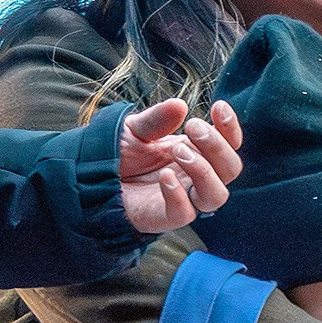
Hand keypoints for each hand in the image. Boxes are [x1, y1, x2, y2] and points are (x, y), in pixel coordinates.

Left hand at [118, 99, 241, 231]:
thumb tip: (179, 105)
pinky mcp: (166, 217)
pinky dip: (177, 194)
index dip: (231, 128)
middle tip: (192, 127)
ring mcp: (185, 198)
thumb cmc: (119, 155)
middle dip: (217, 146)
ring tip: (178, 151)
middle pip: (231, 169)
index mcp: (196, 153)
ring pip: (217, 195)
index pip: (230, 145)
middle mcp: (196, 177)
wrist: (90, 179)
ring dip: (204, 170)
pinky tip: (164, 176)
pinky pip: (185, 213)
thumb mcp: (135, 129)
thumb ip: (156, 120)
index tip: (218, 107)